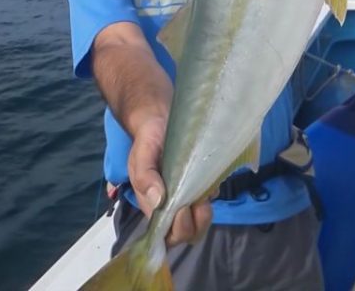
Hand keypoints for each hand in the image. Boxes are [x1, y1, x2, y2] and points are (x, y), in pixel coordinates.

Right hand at [128, 116, 212, 245]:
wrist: (160, 120)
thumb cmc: (148, 140)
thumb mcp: (141, 155)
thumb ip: (145, 177)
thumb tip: (158, 200)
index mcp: (152, 205)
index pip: (167, 234)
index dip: (177, 229)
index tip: (182, 208)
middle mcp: (171, 205)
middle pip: (188, 233)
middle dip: (196, 224)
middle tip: (199, 203)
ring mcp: (187, 195)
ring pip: (201, 220)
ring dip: (206, 211)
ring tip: (205, 189)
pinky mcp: (200, 183)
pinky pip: (210, 197)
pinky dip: (212, 192)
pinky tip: (209, 177)